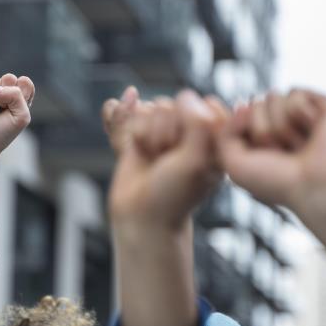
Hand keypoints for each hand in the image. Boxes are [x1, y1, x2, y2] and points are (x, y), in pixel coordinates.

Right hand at [0, 74, 33, 158]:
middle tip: (0, 110)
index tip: (14, 110)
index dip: (20, 94)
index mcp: (17, 99)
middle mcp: (2, 93)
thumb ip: (17, 94)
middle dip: (6, 95)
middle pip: (9, 77)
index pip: (24, 82)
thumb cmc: (0, 134)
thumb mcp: (21, 117)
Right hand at [103, 87, 224, 325]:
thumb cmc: (174, 203)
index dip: (188, 123)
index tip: (186, 150)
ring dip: (138, 128)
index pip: (200, 107)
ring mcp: (159, 143)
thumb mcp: (196, 165)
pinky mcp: (135, 149)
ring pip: (145, 113)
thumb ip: (198, 126)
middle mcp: (185, 139)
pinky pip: (126, 124)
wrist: (140, 226)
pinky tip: (115, 105)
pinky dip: (119, 116)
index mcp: (210, 143)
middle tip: (158, 154)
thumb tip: (188, 98)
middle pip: (168, 107)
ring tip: (139, 151)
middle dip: (158, 127)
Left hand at [218, 90, 325, 209]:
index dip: (244, 134)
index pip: (239, 114)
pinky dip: (299, 113)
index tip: (261, 158)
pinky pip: (294, 92)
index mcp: (260, 138)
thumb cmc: (276, 181)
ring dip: (281, 125)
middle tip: (282, 152)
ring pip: (273, 96)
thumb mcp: (234, 162)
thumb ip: (224, 132)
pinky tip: (314, 130)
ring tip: (299, 144)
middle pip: (254, 104)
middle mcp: (280, 124)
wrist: (318, 186)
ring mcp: (301, 114)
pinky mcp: (322, 105)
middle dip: (262, 130)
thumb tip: (245, 104)